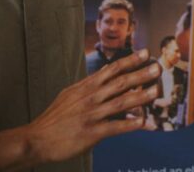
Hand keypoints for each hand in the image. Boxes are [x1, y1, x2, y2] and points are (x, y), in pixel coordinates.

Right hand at [21, 49, 161, 163]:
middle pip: (119, 83)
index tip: (145, 53)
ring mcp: (91, 115)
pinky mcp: (91, 133)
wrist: (36, 139)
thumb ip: (90, 84)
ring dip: (140, 97)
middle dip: (140, 74)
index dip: (130, 60)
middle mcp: (90, 98)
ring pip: (120, 103)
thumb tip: (107, 70)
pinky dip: (129, 124)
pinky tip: (143, 122)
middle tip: (157, 68)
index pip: (111, 70)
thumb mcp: (70, 94)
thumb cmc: (55, 118)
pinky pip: (114, 127)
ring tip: (155, 91)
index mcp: (86, 87)